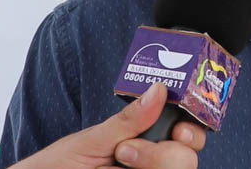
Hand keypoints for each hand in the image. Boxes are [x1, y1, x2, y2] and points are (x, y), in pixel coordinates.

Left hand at [12, 82, 206, 168]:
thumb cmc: (58, 163)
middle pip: (187, 157)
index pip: (186, 133)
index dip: (192, 130)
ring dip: (152, 164)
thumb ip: (129, 119)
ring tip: (118, 163)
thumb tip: (159, 89)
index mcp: (145, 138)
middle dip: (165, 153)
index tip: (179, 129)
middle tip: (127, 151)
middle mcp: (152, 162)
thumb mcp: (93, 138)